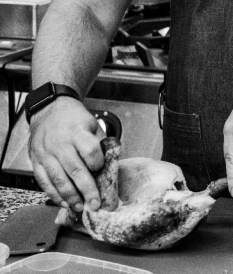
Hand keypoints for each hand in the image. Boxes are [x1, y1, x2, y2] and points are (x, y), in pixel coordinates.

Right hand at [28, 97, 104, 212]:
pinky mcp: (36, 161)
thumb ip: (101, 144)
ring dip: (70, 196)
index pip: (90, 151)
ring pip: (58, 179)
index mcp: (77, 132)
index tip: (102, 170)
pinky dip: (53, 194)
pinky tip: (63, 202)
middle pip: (75, 170)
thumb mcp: (92, 124)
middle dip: (87, 189)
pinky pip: (44, 181)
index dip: (98, 163)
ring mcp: (46, 154)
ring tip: (81, 207)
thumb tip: (112, 165)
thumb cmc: (74, 119)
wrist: (49, 110)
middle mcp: (60, 144)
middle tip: (95, 203)